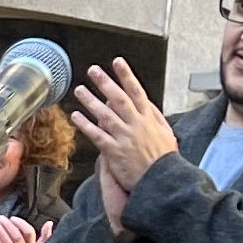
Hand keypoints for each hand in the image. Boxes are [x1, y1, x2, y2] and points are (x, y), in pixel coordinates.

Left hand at [67, 58, 174, 214]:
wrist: (162, 180)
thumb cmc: (164, 160)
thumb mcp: (167, 133)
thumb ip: (156, 117)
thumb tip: (146, 103)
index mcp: (148, 119)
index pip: (137, 91)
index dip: (126, 75)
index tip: (118, 62)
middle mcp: (136, 124)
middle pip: (118, 99)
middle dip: (105, 82)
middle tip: (93, 70)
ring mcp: (124, 137)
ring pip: (105, 114)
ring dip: (91, 101)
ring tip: (79, 89)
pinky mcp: (114, 151)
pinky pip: (97, 135)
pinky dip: (86, 125)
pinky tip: (75, 116)